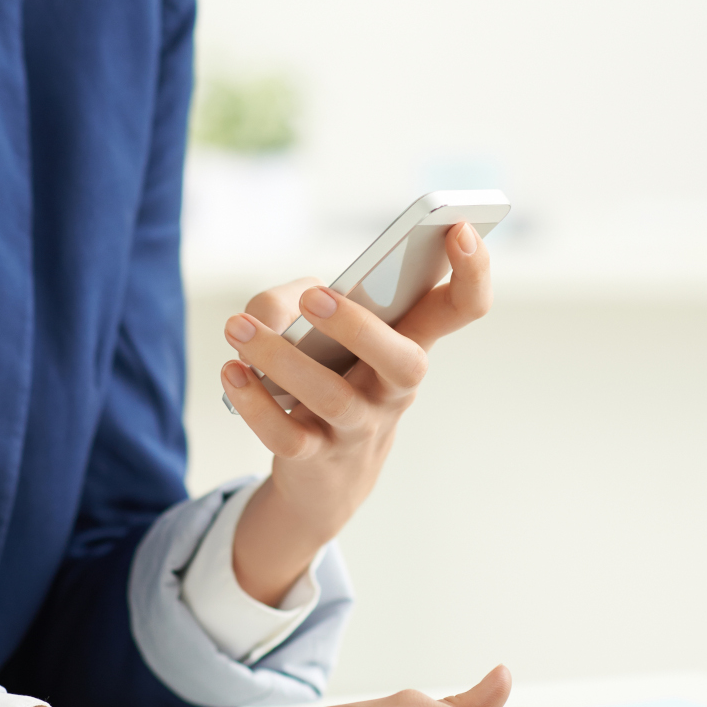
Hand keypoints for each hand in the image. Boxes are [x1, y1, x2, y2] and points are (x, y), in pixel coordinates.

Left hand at [220, 222, 490, 602]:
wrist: (326, 477)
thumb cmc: (330, 378)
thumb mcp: (322, 332)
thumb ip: (291, 303)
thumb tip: (266, 316)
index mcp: (410, 343)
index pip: (462, 307)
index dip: (473, 271)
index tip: (458, 229)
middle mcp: (394, 388)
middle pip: (406, 363)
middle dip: (361, 327)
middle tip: (314, 296)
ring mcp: (359, 427)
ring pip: (333, 398)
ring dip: (281, 359)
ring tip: (238, 328)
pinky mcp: (317, 458)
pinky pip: (288, 435)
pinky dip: (255, 403)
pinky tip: (233, 372)